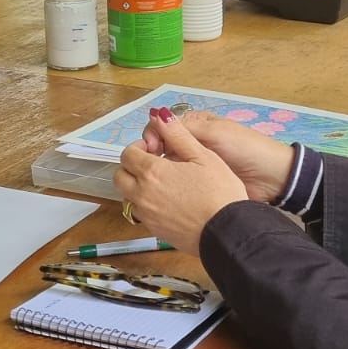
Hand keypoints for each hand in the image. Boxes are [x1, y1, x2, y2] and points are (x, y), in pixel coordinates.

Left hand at [116, 114, 248, 254]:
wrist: (227, 233)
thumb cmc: (220, 193)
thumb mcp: (203, 156)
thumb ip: (178, 135)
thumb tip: (160, 116)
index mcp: (152, 172)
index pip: (127, 154)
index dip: (139, 147)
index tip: (155, 149)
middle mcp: (142, 194)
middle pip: (120, 176)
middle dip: (132, 167)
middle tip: (154, 164)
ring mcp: (147, 215)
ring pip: (128, 197)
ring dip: (137, 186)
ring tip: (162, 184)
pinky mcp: (155, 231)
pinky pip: (140, 214)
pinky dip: (147, 205)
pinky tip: (169, 202)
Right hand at [139, 110, 294, 201]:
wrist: (271, 177)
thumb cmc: (246, 149)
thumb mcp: (216, 133)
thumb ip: (185, 128)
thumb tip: (156, 116)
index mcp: (196, 126)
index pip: (163, 126)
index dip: (152, 135)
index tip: (151, 148)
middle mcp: (191, 143)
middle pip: (161, 146)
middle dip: (151, 154)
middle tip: (150, 167)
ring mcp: (194, 166)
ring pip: (165, 166)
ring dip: (157, 172)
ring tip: (152, 181)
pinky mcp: (198, 185)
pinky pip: (176, 183)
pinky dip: (167, 185)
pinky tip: (162, 192)